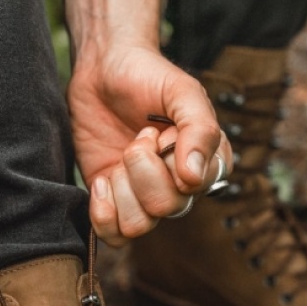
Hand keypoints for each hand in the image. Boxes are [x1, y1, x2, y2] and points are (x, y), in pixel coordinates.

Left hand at [68, 45, 230, 246]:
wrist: (103, 68)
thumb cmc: (148, 77)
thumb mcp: (182, 92)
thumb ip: (199, 129)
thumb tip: (193, 178)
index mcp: (205, 165)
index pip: (196, 187)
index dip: (172, 161)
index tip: (160, 130)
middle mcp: (178, 188)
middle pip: (167, 208)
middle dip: (143, 169)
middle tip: (137, 139)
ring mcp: (144, 199)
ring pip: (139, 226)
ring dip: (122, 189)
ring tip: (119, 160)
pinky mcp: (114, 205)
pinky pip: (114, 237)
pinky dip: (103, 213)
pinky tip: (101, 181)